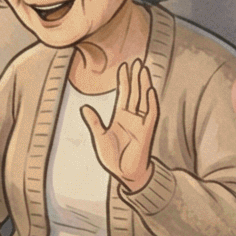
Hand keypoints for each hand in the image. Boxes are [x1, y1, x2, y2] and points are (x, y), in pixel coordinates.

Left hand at [80, 57, 158, 193]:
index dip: (124, 80)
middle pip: (135, 92)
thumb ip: (93, 122)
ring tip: (144, 69)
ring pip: (143, 99)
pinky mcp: (147, 131)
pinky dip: (151, 102)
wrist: (125, 174)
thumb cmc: (113, 158)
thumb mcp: (100, 137)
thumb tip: (84, 107)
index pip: (124, 94)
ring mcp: (140, 123)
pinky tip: (150, 90)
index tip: (124, 66)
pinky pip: (151, 114)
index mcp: (120, 117)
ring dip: (144, 84)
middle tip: (137, 60)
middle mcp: (132, 117)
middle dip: (135, 77)